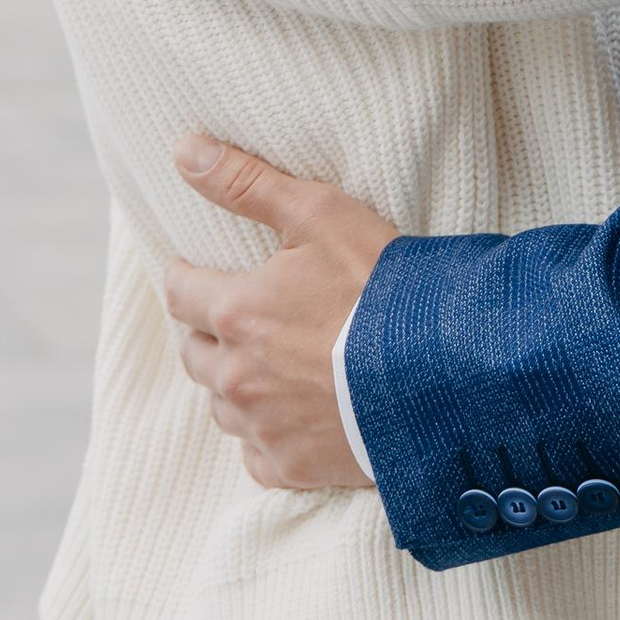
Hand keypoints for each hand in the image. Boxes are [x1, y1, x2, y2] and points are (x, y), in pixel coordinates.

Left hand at [159, 135, 395, 492]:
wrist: (440, 372)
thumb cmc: (380, 286)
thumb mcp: (317, 213)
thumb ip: (246, 183)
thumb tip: (184, 151)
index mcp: (236, 313)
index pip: (179, 292)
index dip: (187, 276)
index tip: (198, 271)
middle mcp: (237, 377)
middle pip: (193, 354)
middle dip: (206, 332)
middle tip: (236, 316)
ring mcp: (263, 428)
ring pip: (221, 406)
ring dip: (233, 384)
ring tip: (265, 365)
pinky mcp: (292, 468)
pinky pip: (255, 455)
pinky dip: (264, 435)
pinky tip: (290, 416)